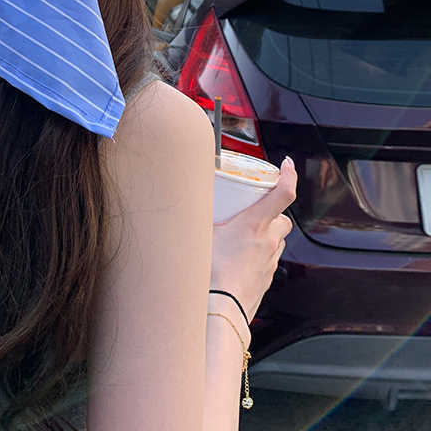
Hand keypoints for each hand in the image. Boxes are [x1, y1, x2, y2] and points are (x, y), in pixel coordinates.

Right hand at [210, 157, 296, 322]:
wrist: (219, 311)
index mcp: (255, 225)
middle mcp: (268, 243)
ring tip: (243, 236)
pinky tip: (239, 259)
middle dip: (271, 212)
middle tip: (252, 209)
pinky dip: (259, 254)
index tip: (287, 164)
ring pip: (277, 241)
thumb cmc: (208, 274)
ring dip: (266, 234)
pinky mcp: (266, 280)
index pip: (283, 193)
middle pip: (282, 219)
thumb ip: (197, 216)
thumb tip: (186, 201)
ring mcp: (269, 263)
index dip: (289, 175)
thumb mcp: (200, 234)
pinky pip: (268, 260)